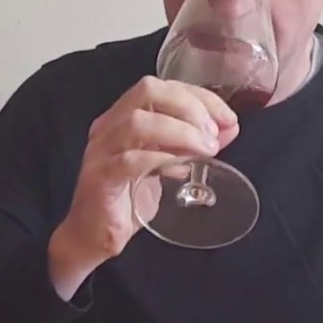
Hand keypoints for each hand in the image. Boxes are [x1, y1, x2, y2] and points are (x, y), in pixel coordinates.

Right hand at [48, 76, 238, 298]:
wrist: (93, 236)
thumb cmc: (129, 199)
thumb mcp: (167, 165)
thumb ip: (193, 145)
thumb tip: (229, 128)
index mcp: (123, 116)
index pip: (161, 86)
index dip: (199, 96)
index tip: (227, 118)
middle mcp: (109, 125)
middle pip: (147, 91)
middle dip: (189, 107)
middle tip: (213, 134)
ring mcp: (101, 150)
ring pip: (138, 122)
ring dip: (181, 132)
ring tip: (207, 151)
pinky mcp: (100, 178)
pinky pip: (130, 160)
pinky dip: (162, 160)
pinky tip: (182, 171)